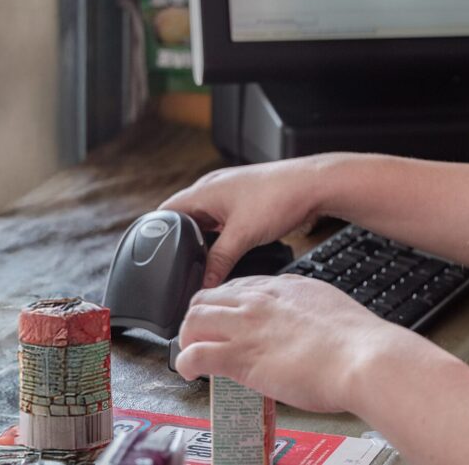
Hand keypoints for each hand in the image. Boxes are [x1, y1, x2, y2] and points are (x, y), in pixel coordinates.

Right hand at [160, 156, 338, 285]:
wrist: (313, 185)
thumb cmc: (279, 197)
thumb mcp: (243, 235)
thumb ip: (219, 261)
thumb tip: (203, 284)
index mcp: (203, 190)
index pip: (166, 212)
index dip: (157, 234)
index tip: (155, 258)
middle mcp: (212, 189)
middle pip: (184, 218)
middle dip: (181, 242)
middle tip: (180, 266)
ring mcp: (229, 194)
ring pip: (204, 221)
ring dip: (203, 239)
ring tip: (203, 261)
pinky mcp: (244, 201)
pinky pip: (221, 221)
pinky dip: (219, 236)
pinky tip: (226, 251)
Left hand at [174, 274, 405, 412]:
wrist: (361, 356)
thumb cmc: (356, 340)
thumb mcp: (330, 307)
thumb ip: (310, 311)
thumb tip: (307, 327)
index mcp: (284, 286)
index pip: (239, 286)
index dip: (226, 303)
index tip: (227, 318)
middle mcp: (260, 300)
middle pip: (208, 296)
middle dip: (199, 316)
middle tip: (202, 335)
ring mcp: (247, 326)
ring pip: (194, 319)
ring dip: (188, 337)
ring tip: (192, 352)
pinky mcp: (240, 356)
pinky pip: (194, 354)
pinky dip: (186, 363)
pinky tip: (191, 372)